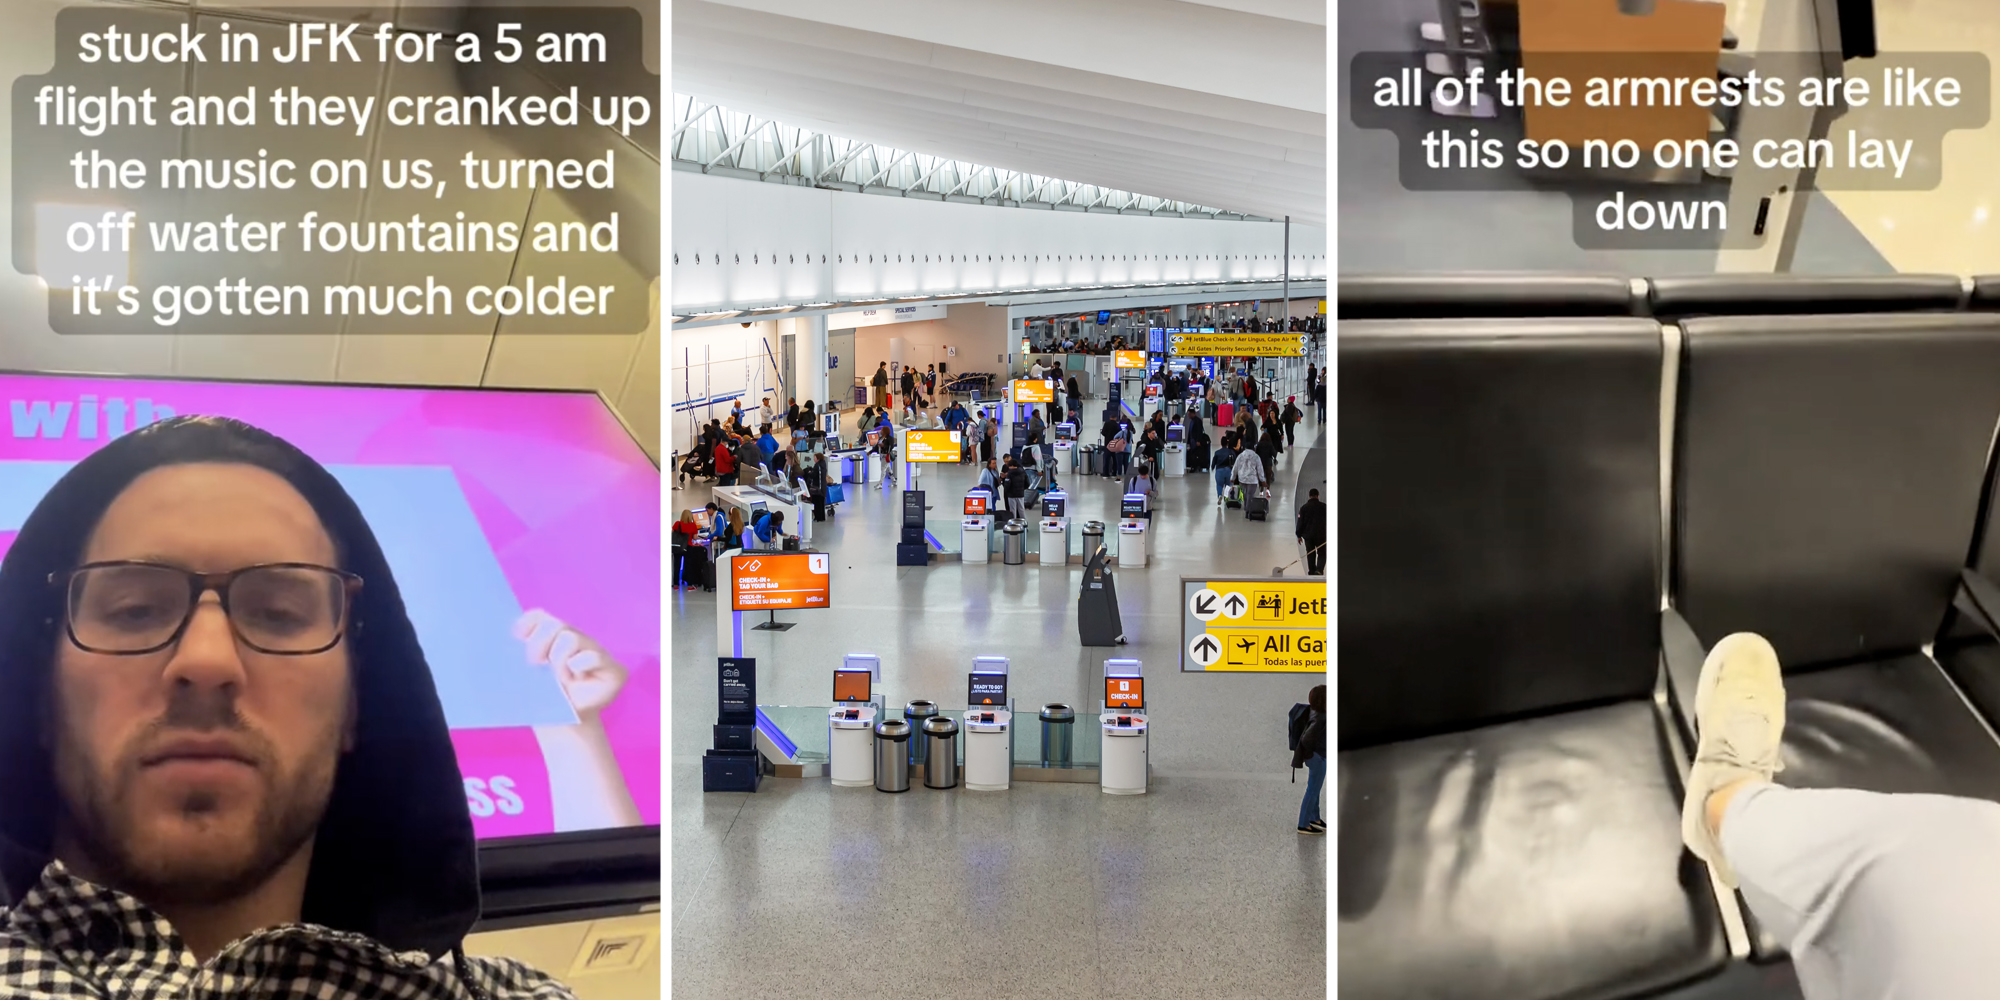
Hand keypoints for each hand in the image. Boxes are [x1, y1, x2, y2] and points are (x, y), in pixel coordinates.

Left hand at [514, 610, 628, 723]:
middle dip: (539, 644)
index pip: (540, 617)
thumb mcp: (528, 676)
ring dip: (559, 661)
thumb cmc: (546, 698)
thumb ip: (524, 656)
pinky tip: (577, 678)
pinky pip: (592, 657)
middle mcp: (577, 639)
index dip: (528, 623)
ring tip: (560, 678)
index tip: (517, 637)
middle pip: (554, 625)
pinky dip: (579, 666)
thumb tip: (514, 639)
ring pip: (571, 638)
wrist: (565, 724)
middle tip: (535, 664)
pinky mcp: (615, 670)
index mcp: (554, 637)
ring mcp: (597, 651)